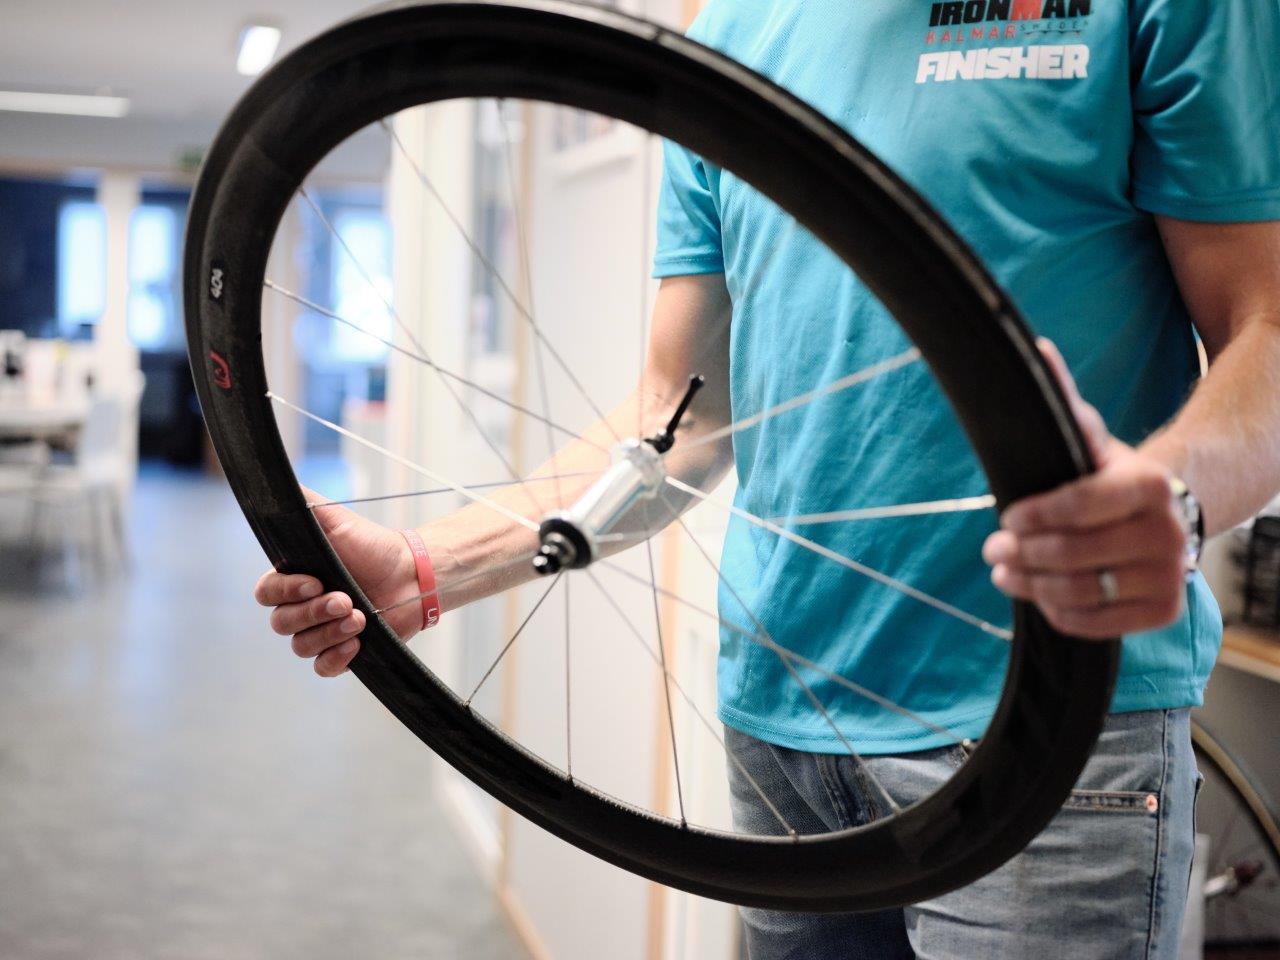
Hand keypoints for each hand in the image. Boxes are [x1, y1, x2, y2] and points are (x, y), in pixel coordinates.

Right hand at [254, 489, 421, 676]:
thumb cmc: (373, 546)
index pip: (266, 593)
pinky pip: (322, 667)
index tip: (314, 581)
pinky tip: (356, 644)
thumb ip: (301, 503)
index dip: (285, 591)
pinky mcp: (343, 651)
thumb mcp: (334, 518)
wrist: (413, 574)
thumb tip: (272, 483)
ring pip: (302, 645)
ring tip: (360, 618)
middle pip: (281, 623)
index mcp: (294, 578)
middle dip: (313, 612)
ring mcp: (322, 631)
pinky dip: (335, 658)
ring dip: (329, 633)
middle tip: (346, 599)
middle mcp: (303, 607)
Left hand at [982, 339, 1187, 638]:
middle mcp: (1169, 533)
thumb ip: (1062, 399)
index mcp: (1149, 485)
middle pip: (1072, 554)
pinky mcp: (1164, 613)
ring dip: (1030, 584)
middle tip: (992, 548)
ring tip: (1004, 571)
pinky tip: (1039, 596)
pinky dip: (1058, 613)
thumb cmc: (1112, 475)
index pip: (1078, 507)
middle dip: (1021, 552)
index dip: (1034, 516)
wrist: (1168, 513)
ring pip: (1080, 591)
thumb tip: (1037, 350)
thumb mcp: (1086, 437)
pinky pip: (1097, 624)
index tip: (1007, 517)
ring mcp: (1171, 577)